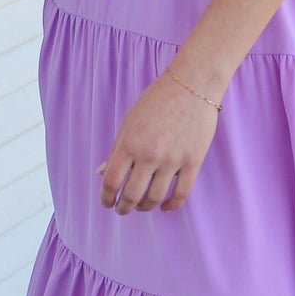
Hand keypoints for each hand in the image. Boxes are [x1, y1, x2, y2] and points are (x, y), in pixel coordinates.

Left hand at [98, 70, 218, 213]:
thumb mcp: (129, 122)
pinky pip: (180, 194)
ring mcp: (172, 159)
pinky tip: (164, 206)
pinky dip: (170, 205)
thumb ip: (116, 150)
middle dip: (124, 208)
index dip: (106, 198)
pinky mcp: (193, 162)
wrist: (192, 85)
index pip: (111, 182)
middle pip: (131, 195)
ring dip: (145, 207)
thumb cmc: (157, 101)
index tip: (107, 203)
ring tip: (141, 206)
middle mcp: (149, 154)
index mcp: (129, 143)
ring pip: (155, 198)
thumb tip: (101, 174)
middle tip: (122, 210)